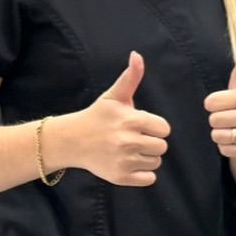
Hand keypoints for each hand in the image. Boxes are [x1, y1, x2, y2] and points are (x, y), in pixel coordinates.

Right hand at [63, 51, 170, 187]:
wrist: (71, 140)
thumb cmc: (98, 117)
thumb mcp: (114, 96)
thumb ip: (131, 77)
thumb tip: (137, 55)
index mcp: (131, 120)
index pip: (164, 129)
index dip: (155, 127)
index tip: (141, 126)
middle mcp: (128, 141)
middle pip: (162, 147)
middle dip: (152, 143)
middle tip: (135, 138)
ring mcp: (124, 161)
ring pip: (156, 163)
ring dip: (147, 157)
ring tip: (130, 150)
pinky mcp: (120, 177)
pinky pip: (149, 179)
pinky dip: (143, 174)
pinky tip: (129, 163)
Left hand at [205, 36, 235, 160]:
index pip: (213, 102)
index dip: (213, 103)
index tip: (222, 103)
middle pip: (214, 120)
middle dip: (217, 119)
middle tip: (228, 117)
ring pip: (218, 136)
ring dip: (220, 134)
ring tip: (231, 128)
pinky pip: (225, 150)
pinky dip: (227, 147)